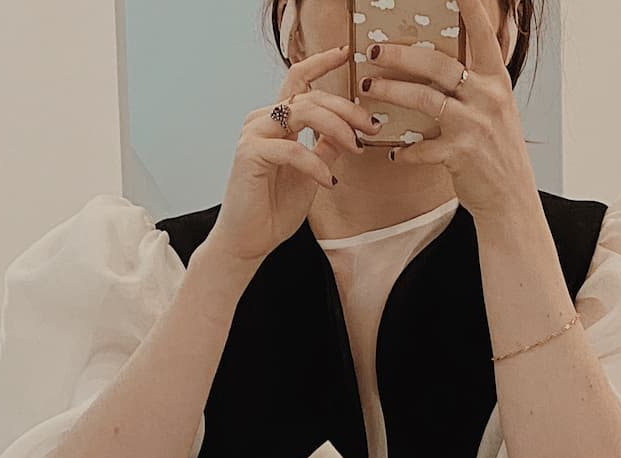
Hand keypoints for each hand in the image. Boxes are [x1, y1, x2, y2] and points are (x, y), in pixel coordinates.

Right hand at [211, 43, 379, 267]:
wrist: (249, 240)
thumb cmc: (275, 209)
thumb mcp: (313, 173)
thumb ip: (326, 148)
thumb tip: (350, 130)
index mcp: (276, 121)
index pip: (299, 81)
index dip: (321, 63)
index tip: (346, 53)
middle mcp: (263, 120)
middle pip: (310, 96)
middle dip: (346, 109)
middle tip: (370, 127)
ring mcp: (254, 134)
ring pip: (302, 112)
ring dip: (336, 128)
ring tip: (355, 149)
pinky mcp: (250, 153)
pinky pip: (293, 149)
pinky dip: (315, 164)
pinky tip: (329, 181)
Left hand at [358, 0, 535, 219]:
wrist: (511, 199)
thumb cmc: (497, 153)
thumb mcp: (497, 111)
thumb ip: (477, 85)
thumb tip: (447, 63)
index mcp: (497, 82)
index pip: (483, 36)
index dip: (471, 10)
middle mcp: (487, 98)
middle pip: (438, 65)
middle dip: (401, 55)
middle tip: (373, 50)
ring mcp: (474, 126)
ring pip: (424, 99)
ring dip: (391, 91)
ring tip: (367, 88)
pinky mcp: (460, 155)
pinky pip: (423, 147)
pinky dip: (406, 150)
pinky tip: (395, 151)